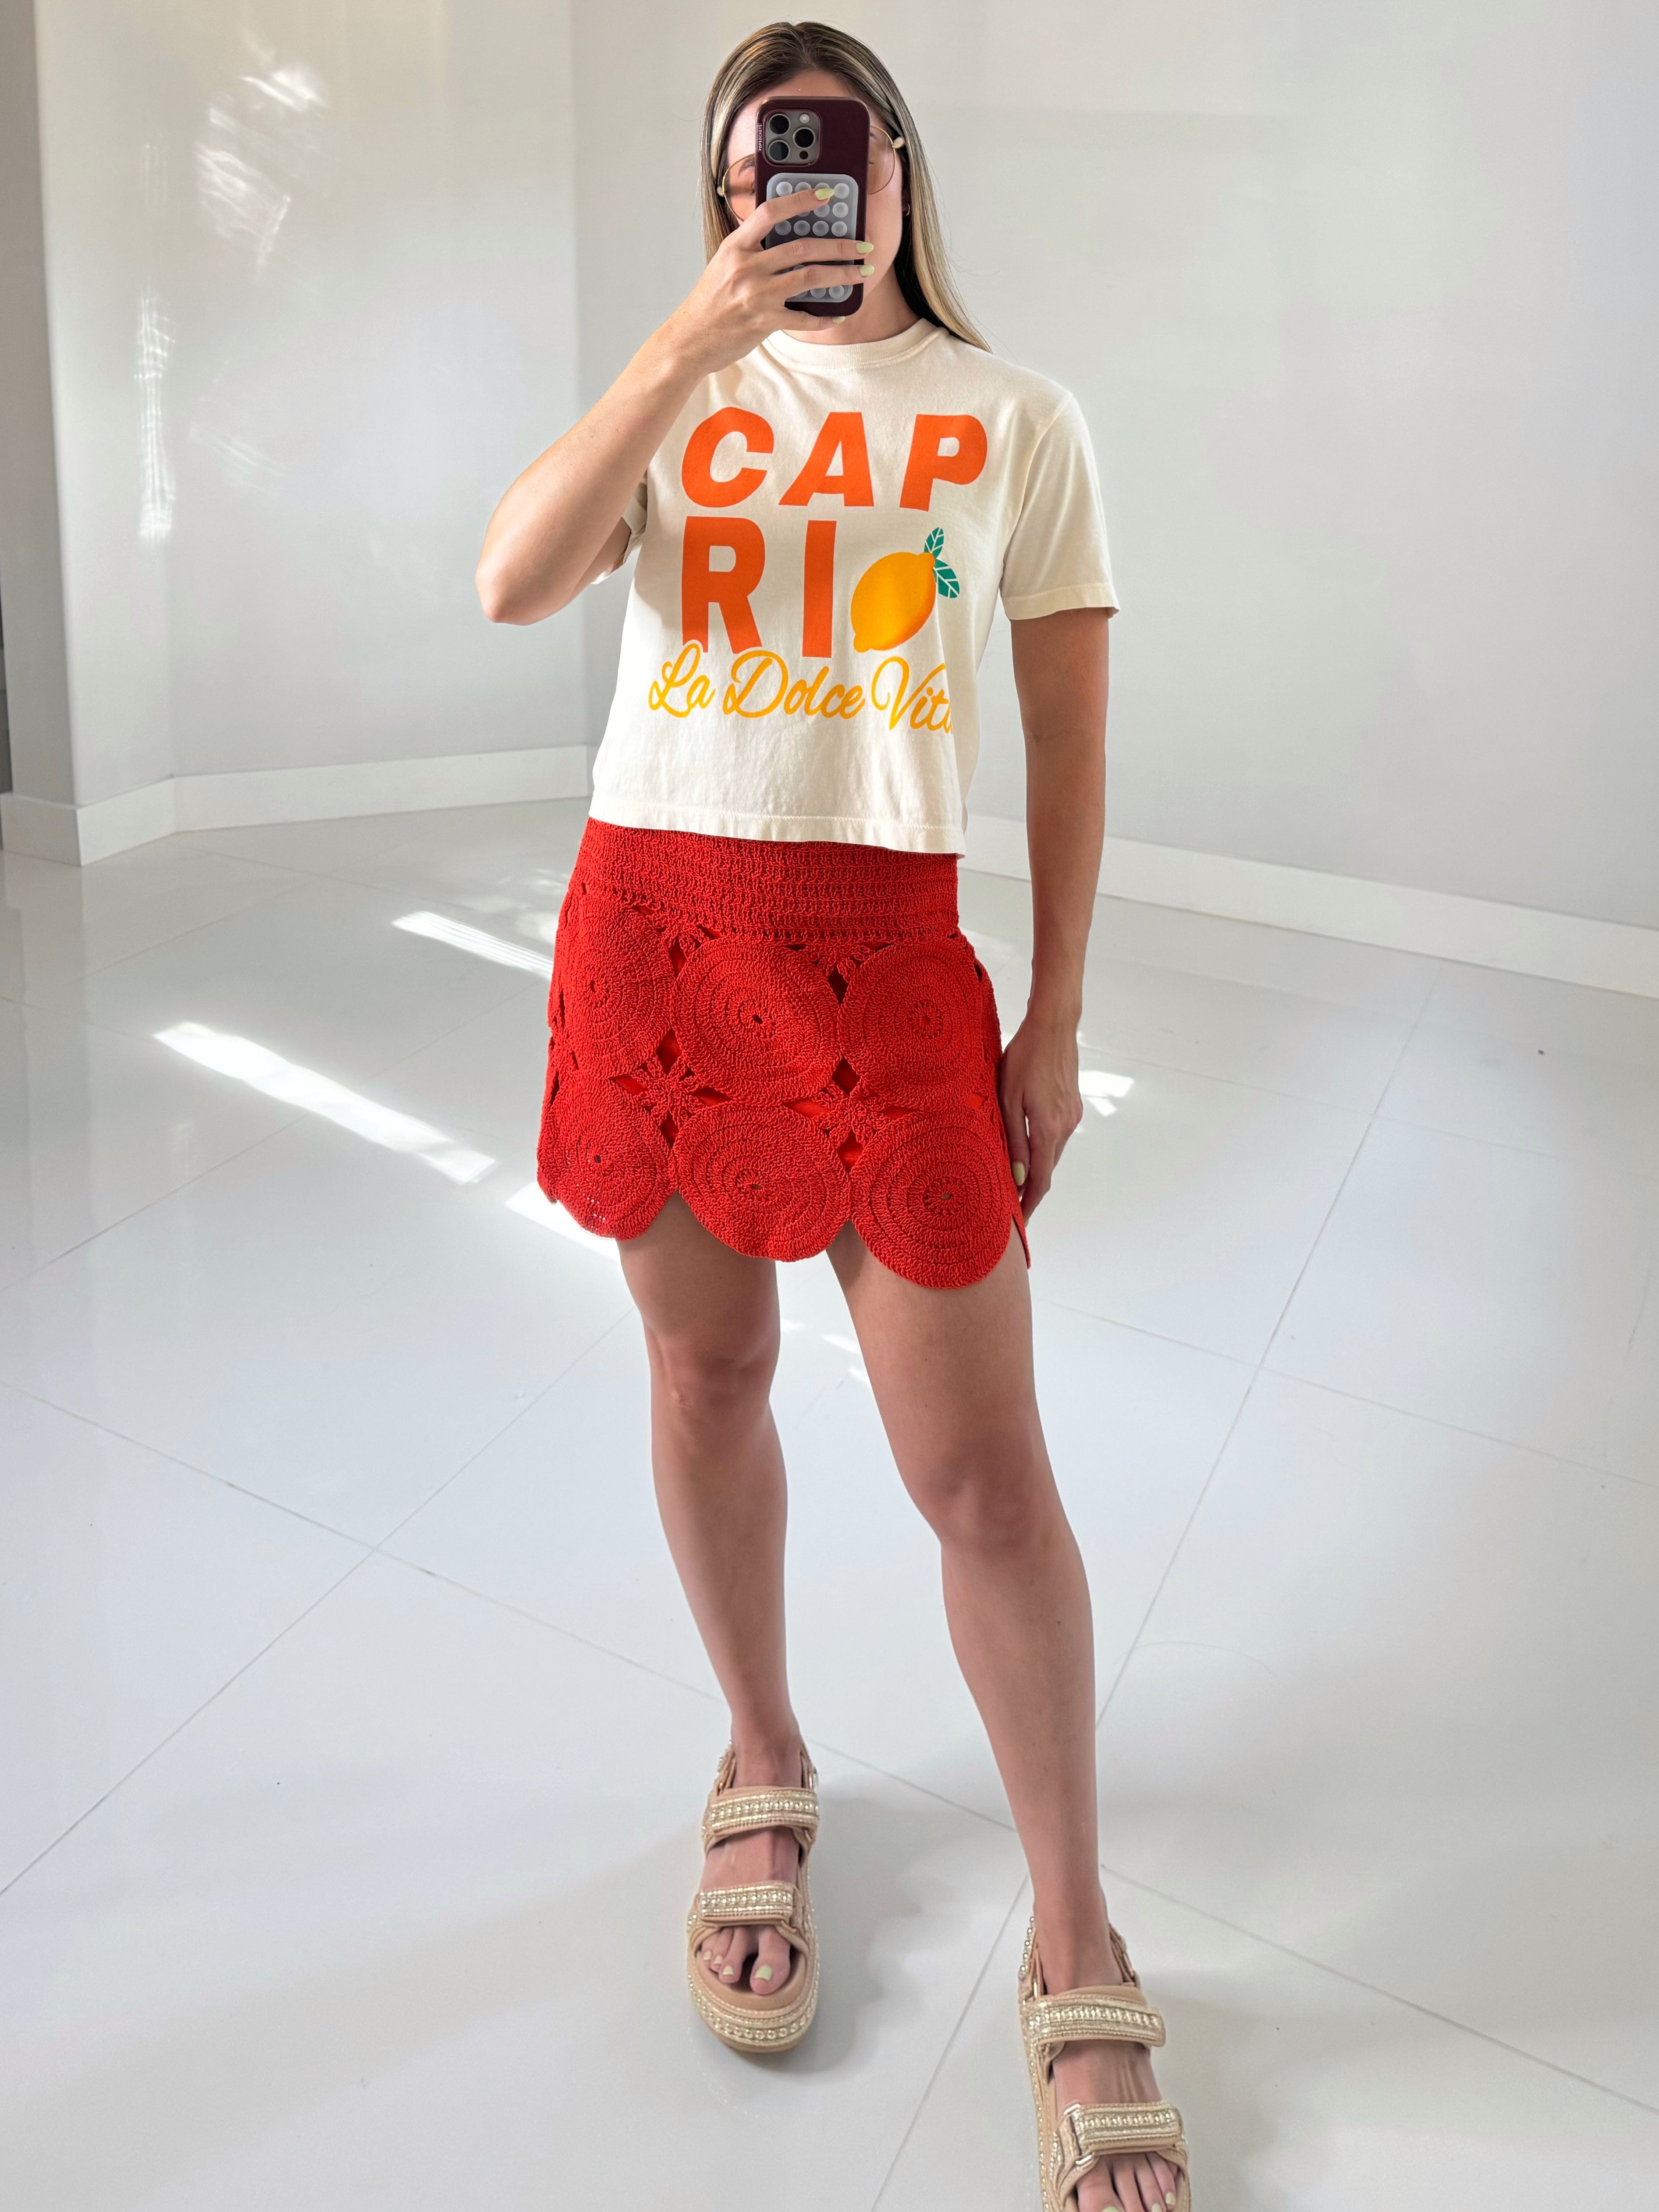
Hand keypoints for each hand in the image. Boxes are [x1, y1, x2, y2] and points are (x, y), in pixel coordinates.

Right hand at [661, 187, 868, 375]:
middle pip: (802, 247)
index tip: (827, 196)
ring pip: (810, 278)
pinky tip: (838, 315)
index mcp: (736, 246)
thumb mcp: (724, 264)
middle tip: (862, 246)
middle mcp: (747, 267)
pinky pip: (803, 318)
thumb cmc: (708, 303)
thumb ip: (751, 250)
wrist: (689, 340)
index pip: (772, 212)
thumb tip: (784, 240)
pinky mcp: (764, 322)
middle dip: (839, 245)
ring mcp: (757, 295)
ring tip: (861, 273)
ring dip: (841, 275)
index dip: (801, 200)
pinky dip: (824, 318)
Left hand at [998, 1008, 1082, 1216]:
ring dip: (1037, 1168)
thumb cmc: (1024, 1057)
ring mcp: (1073, 1116)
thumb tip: (1016, 1176)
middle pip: (1048, 1169)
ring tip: (1015, 1180)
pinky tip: (1029, 1146)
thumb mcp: (1008, 1098)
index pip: (1041, 1180)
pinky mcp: (1073, 1105)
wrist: (1053, 1026)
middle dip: (1031, 1190)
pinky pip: (1057, 1135)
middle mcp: (1065, 1126)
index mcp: (1048, 1128)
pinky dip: (1044, 1148)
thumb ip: (1013, 1139)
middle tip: (1011, 1204)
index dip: (1031, 1204)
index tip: (1020, 1222)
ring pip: (1053, 1152)